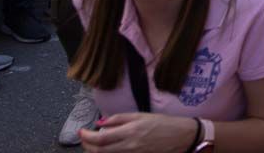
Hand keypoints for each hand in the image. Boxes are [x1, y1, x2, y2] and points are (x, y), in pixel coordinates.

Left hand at [79, 112, 197, 152]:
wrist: (181, 137)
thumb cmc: (163, 123)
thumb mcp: (141, 115)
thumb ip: (120, 119)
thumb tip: (101, 122)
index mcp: (130, 131)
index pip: (100, 138)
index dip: (86, 136)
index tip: (82, 131)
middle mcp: (129, 146)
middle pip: (99, 151)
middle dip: (87, 145)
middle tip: (84, 138)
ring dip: (94, 152)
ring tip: (92, 145)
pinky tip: (105, 150)